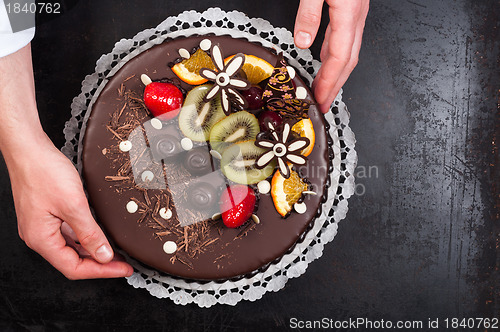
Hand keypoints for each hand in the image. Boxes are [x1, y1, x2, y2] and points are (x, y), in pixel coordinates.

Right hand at [8, 135, 132, 278]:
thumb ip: (90, 234)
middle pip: (72, 261)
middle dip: (99, 264)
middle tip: (123, 263)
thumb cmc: (44, 172)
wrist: (29, 149)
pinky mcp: (47, 215)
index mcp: (41, 239)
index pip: (74, 268)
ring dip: (93, 251)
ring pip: (71, 248)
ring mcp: (42, 226)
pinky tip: (99, 235)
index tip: (123, 269)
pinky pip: (68, 234)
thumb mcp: (74, 205)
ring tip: (115, 252)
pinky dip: (85, 238)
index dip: (101, 271)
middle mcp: (39, 236)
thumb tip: (104, 256)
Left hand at [294, 0, 368, 112]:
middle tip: (323, 104)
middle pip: (348, 61)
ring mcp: (357, 13)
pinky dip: (335, 55)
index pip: (339, 58)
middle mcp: (357, 16)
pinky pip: (346, 39)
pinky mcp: (352, 8)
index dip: (329, 82)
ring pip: (349, 51)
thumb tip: (303, 41)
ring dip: (336, 73)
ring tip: (323, 88)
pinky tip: (325, 60)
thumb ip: (309, 13)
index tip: (320, 100)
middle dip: (335, 86)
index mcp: (348, 13)